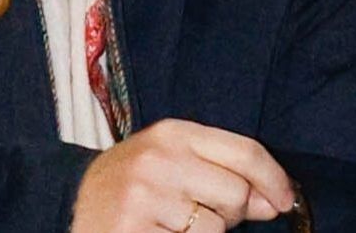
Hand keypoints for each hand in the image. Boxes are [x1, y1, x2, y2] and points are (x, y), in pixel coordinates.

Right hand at [69, 119, 293, 232]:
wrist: (72, 203)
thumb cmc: (134, 185)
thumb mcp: (173, 161)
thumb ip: (222, 170)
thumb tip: (274, 201)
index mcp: (172, 132)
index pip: (245, 152)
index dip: (274, 180)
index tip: (284, 201)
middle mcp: (158, 158)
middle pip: (236, 193)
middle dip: (230, 212)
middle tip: (198, 211)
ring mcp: (145, 194)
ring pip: (216, 227)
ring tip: (173, 224)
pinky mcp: (135, 228)